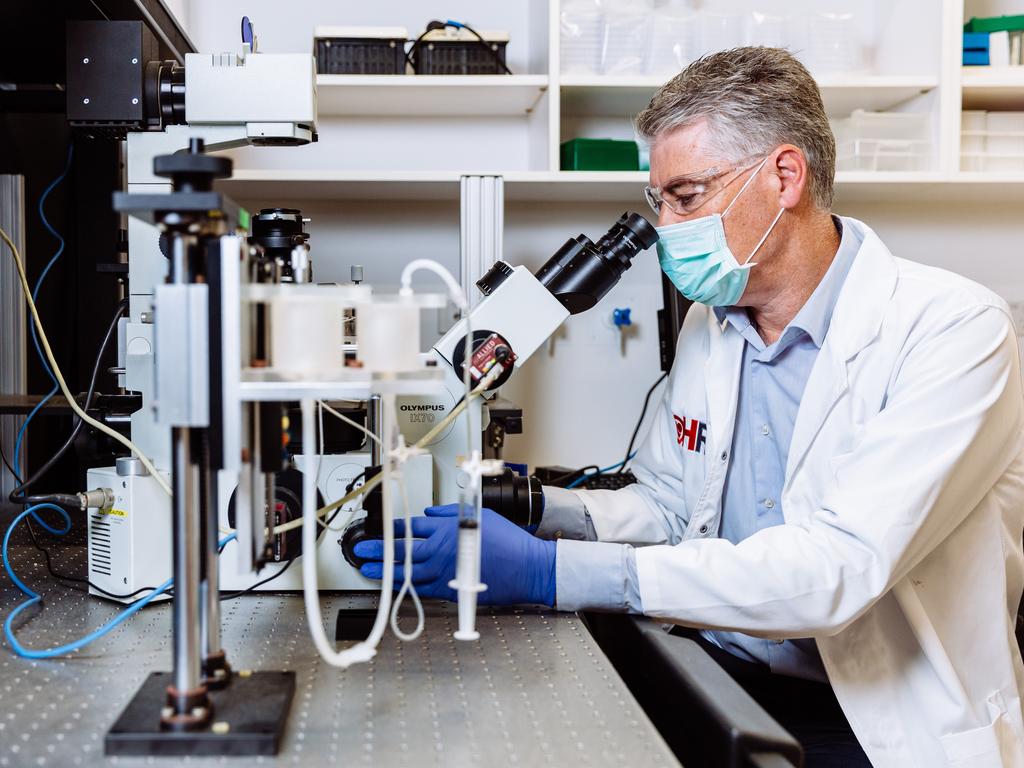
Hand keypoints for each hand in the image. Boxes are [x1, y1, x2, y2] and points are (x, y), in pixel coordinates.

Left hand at [354, 504, 555, 606]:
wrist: (525, 566)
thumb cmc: (508, 541)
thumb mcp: (480, 515)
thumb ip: (451, 514)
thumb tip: (431, 514)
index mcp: (447, 528)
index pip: (413, 527)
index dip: (394, 529)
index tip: (381, 530)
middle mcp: (441, 549)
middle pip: (403, 549)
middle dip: (379, 549)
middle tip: (362, 550)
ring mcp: (444, 571)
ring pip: (407, 571)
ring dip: (385, 571)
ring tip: (369, 571)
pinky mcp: (452, 590)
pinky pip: (423, 588)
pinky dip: (408, 587)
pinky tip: (396, 587)